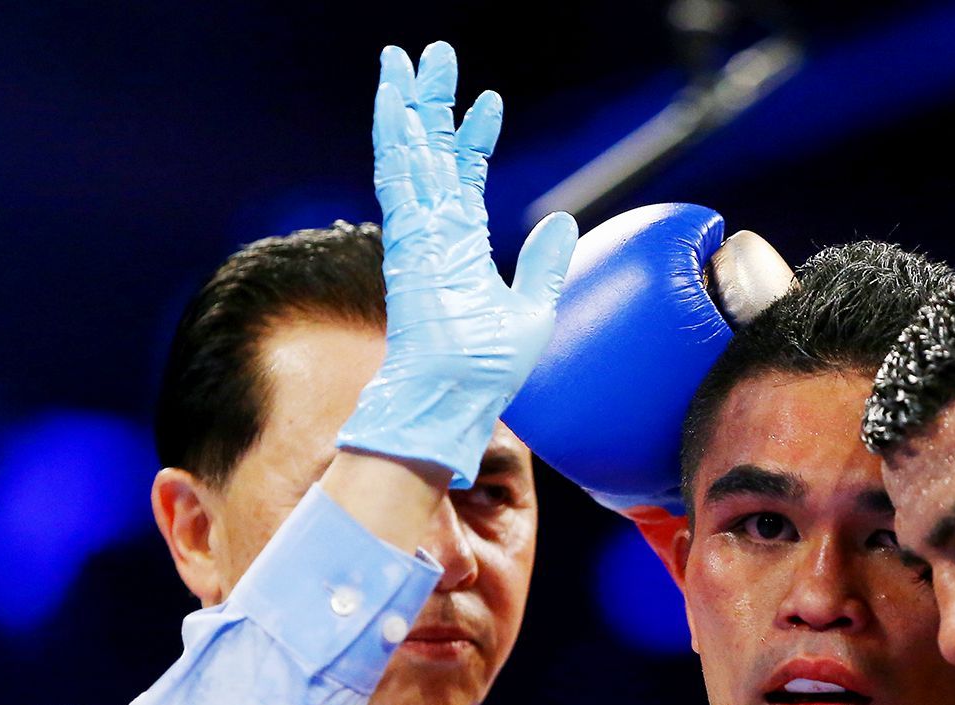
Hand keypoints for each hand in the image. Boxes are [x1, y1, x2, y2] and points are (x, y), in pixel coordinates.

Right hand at [334, 42, 577, 483]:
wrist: (458, 399)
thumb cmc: (488, 370)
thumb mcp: (534, 309)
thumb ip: (544, 264)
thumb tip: (562, 222)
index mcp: (460, 245)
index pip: (465, 176)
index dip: (475, 137)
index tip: (490, 101)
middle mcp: (434, 232)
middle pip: (429, 152)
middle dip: (430, 102)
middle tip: (430, 54)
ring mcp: (417, 235)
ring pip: (408, 154)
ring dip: (406, 105)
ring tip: (401, 57)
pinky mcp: (407, 241)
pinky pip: (398, 179)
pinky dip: (394, 138)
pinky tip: (392, 100)